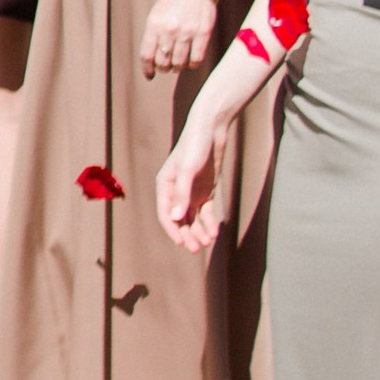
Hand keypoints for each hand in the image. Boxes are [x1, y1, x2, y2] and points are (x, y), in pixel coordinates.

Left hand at [139, 0, 219, 81]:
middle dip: (163, 68)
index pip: (147, 55)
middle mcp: (169, 30)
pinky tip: (190, 62)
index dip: (147, 69)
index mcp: (154, 25)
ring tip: (178, 63)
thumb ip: (153, 36)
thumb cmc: (173, 2)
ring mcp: (187, 33)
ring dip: (177, 68)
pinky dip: (192, 66)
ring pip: (179, 64)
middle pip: (163, 62)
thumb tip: (152, 59)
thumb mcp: (156, 15)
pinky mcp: (203, 34)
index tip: (150, 75)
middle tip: (166, 66)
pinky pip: (196, 60)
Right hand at [158, 123, 223, 252]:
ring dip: (199, 231)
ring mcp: (192, 192)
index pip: (165, 213)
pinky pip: (206, 212)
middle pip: (179, 219)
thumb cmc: (195, 146)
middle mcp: (176, 191)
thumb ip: (181, 195)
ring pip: (193, 218)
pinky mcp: (206, 190)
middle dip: (187, 234)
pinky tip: (214, 232)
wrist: (211, 129)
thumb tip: (175, 218)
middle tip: (196, 249)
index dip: (172, 230)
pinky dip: (209, 222)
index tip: (182, 243)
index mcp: (165, 186)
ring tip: (208, 242)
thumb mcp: (187, 170)